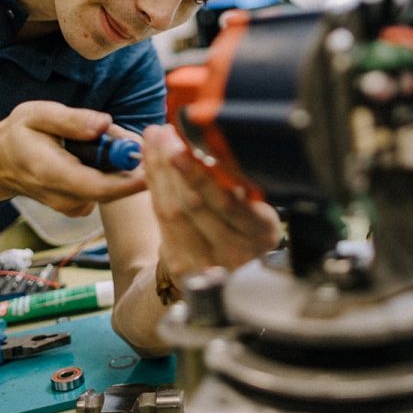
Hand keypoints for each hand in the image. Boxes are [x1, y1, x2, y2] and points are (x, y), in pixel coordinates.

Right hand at [0, 101, 145, 215]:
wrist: (0, 163)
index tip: (157, 166)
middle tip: (129, 131)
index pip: (100, 186)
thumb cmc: (19, 135)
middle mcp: (66, 198)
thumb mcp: (37, 115)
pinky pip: (107, 188)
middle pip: (114, 188)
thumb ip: (72, 120)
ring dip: (117, 162)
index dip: (132, 181)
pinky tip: (95, 153)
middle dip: (131, 161)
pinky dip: (110, 169)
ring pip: (112, 186)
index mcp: (53, 174)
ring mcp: (74, 206)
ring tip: (98, 137)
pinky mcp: (81, 206)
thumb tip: (105, 124)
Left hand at [142, 124, 281, 277]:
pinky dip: (153, 184)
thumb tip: (215, 150)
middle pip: (194, 205)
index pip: (227, 203)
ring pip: (172, 210)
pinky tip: (150, 162)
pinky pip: (160, 218)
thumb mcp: (258, 211)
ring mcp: (204, 262)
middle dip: (174, 164)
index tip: (186, 146)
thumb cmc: (247, 230)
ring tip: (154, 139)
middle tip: (165, 134)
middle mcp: (235, 252)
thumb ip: (241, 188)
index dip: (202, 175)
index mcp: (261, 233)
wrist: (230, 277)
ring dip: (158, 169)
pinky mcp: (180, 264)